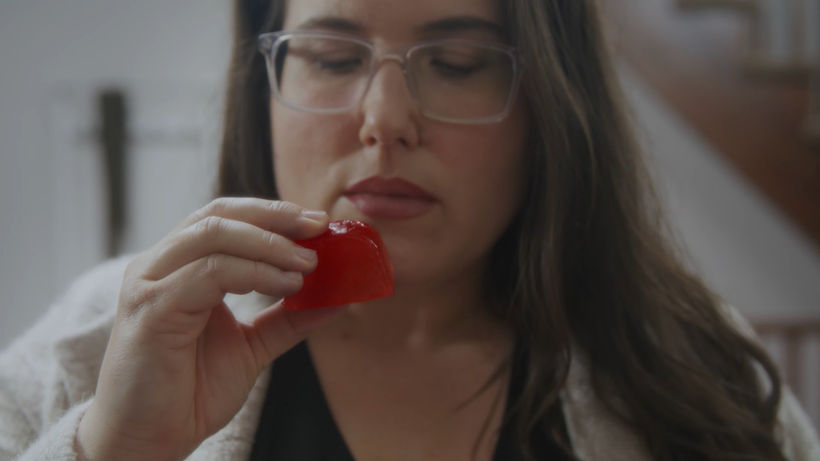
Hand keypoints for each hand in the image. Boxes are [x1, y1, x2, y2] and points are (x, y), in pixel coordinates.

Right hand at [76, 198, 339, 460]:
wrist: (148, 440)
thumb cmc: (189, 391)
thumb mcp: (251, 346)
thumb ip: (288, 318)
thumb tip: (338, 296)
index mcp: (177, 266)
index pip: (227, 217)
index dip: (274, 213)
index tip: (320, 223)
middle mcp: (158, 265)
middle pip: (219, 215)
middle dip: (275, 216)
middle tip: (320, 227)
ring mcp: (150, 283)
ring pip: (214, 235)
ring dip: (270, 244)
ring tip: (309, 264)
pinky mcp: (151, 308)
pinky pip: (210, 273)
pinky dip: (255, 272)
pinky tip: (287, 285)